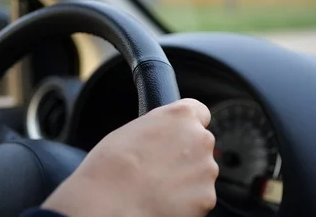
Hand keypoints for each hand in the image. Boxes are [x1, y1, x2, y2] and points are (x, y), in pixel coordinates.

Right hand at [43, 99, 217, 216]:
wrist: (109, 202)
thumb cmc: (111, 165)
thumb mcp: (133, 130)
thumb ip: (159, 128)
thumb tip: (163, 137)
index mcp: (181, 115)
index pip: (199, 113)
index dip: (188, 126)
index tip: (179, 136)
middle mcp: (200, 138)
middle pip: (200, 145)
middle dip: (186, 156)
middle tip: (160, 168)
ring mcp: (206, 169)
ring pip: (200, 173)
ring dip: (187, 179)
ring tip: (157, 188)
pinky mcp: (206, 197)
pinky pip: (199, 197)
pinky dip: (186, 202)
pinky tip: (163, 202)